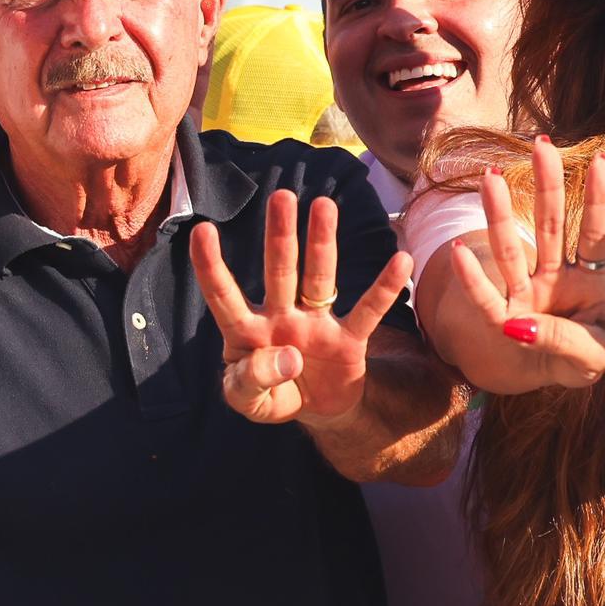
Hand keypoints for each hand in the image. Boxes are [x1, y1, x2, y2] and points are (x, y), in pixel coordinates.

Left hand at [193, 188, 411, 428]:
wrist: (314, 410)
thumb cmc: (271, 396)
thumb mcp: (248, 401)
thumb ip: (252, 381)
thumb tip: (287, 357)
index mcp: (247, 331)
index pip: (224, 296)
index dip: (211, 266)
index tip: (202, 229)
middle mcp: (281, 316)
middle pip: (279, 272)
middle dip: (279, 235)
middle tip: (282, 195)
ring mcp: (316, 324)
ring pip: (318, 278)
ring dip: (321, 242)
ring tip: (325, 205)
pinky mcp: (349, 339)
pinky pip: (368, 310)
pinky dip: (385, 288)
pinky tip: (401, 260)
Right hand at [430, 138, 604, 390]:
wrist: (547, 377)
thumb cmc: (579, 358)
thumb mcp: (592, 360)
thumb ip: (567, 343)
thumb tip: (520, 326)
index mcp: (590, 281)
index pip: (594, 236)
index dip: (598, 201)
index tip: (603, 161)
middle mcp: (556, 277)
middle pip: (550, 226)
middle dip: (548, 186)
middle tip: (541, 146)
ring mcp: (526, 293)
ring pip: (511, 250)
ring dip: (500, 215)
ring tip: (491, 178)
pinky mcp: (500, 317)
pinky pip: (484, 297)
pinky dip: (472, 277)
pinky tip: (459, 250)